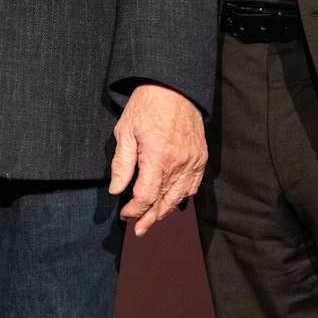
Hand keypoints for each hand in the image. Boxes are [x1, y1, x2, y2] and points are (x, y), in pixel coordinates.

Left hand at [107, 82, 206, 235]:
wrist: (175, 87)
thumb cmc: (146, 106)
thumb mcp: (125, 131)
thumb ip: (122, 164)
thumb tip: (116, 190)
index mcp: (158, 157)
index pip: (146, 196)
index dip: (134, 209)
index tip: (125, 213)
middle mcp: (179, 164)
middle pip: (164, 202)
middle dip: (149, 218)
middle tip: (138, 230)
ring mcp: (193, 162)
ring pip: (180, 197)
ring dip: (165, 211)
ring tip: (152, 220)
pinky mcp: (201, 158)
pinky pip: (193, 186)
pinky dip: (182, 197)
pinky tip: (172, 202)